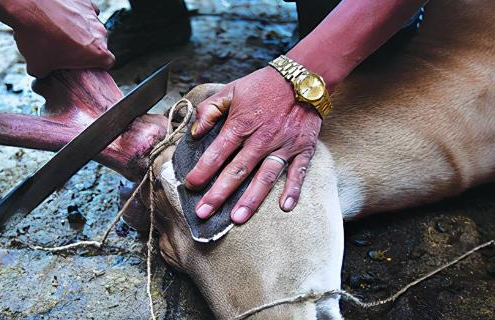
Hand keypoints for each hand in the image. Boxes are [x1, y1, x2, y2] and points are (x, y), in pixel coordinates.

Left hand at [3, 0, 113, 76]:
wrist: (29, 6)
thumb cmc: (37, 38)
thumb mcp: (38, 67)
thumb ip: (46, 72)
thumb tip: (42, 70)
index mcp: (97, 52)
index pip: (107, 63)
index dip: (96, 66)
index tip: (83, 67)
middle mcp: (100, 32)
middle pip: (98, 44)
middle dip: (84, 48)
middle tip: (64, 50)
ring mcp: (92, 14)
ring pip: (90, 26)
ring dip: (78, 31)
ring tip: (56, 32)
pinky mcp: (83, 0)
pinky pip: (82, 10)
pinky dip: (73, 14)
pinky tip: (57, 17)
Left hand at [186, 66, 322, 223]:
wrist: (303, 76)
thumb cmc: (264, 85)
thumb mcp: (231, 90)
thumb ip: (209, 110)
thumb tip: (194, 132)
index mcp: (241, 125)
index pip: (217, 153)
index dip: (202, 171)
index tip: (190, 186)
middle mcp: (261, 139)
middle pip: (237, 171)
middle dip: (218, 194)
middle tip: (204, 213)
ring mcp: (283, 145)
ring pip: (265, 177)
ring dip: (251, 199)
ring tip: (237, 219)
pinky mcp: (303, 148)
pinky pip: (298, 172)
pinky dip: (293, 190)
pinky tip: (285, 207)